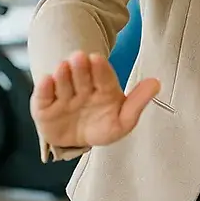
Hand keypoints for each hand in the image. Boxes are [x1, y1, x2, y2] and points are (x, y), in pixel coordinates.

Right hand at [30, 50, 160, 148]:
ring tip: (63, 66)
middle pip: (82, 77)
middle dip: (81, 68)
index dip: (101, 69)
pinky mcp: (44, 108)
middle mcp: (82, 89)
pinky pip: (43, 97)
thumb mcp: (123, 120)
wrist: (76, 142)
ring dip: (63, 75)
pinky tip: (46, 80)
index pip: (104, 78)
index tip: (97, 58)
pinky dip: (44, 89)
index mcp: (104, 89)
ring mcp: (63, 97)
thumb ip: (138, 102)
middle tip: (80, 57)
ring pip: (63, 84)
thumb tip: (156, 83)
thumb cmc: (102, 126)